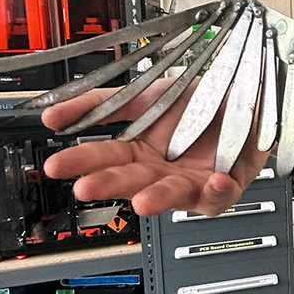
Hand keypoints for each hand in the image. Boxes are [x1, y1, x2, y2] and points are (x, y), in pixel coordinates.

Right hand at [40, 79, 270, 216]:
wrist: (241, 92)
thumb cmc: (196, 101)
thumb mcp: (144, 96)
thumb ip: (100, 105)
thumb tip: (52, 116)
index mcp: (141, 153)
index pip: (104, 160)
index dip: (82, 162)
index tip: (57, 165)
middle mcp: (163, 172)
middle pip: (132, 181)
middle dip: (109, 185)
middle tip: (87, 187)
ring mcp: (193, 181)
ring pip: (172, 197)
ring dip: (157, 199)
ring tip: (142, 201)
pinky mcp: (226, 185)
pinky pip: (220, 196)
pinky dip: (217, 191)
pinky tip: (212, 181)